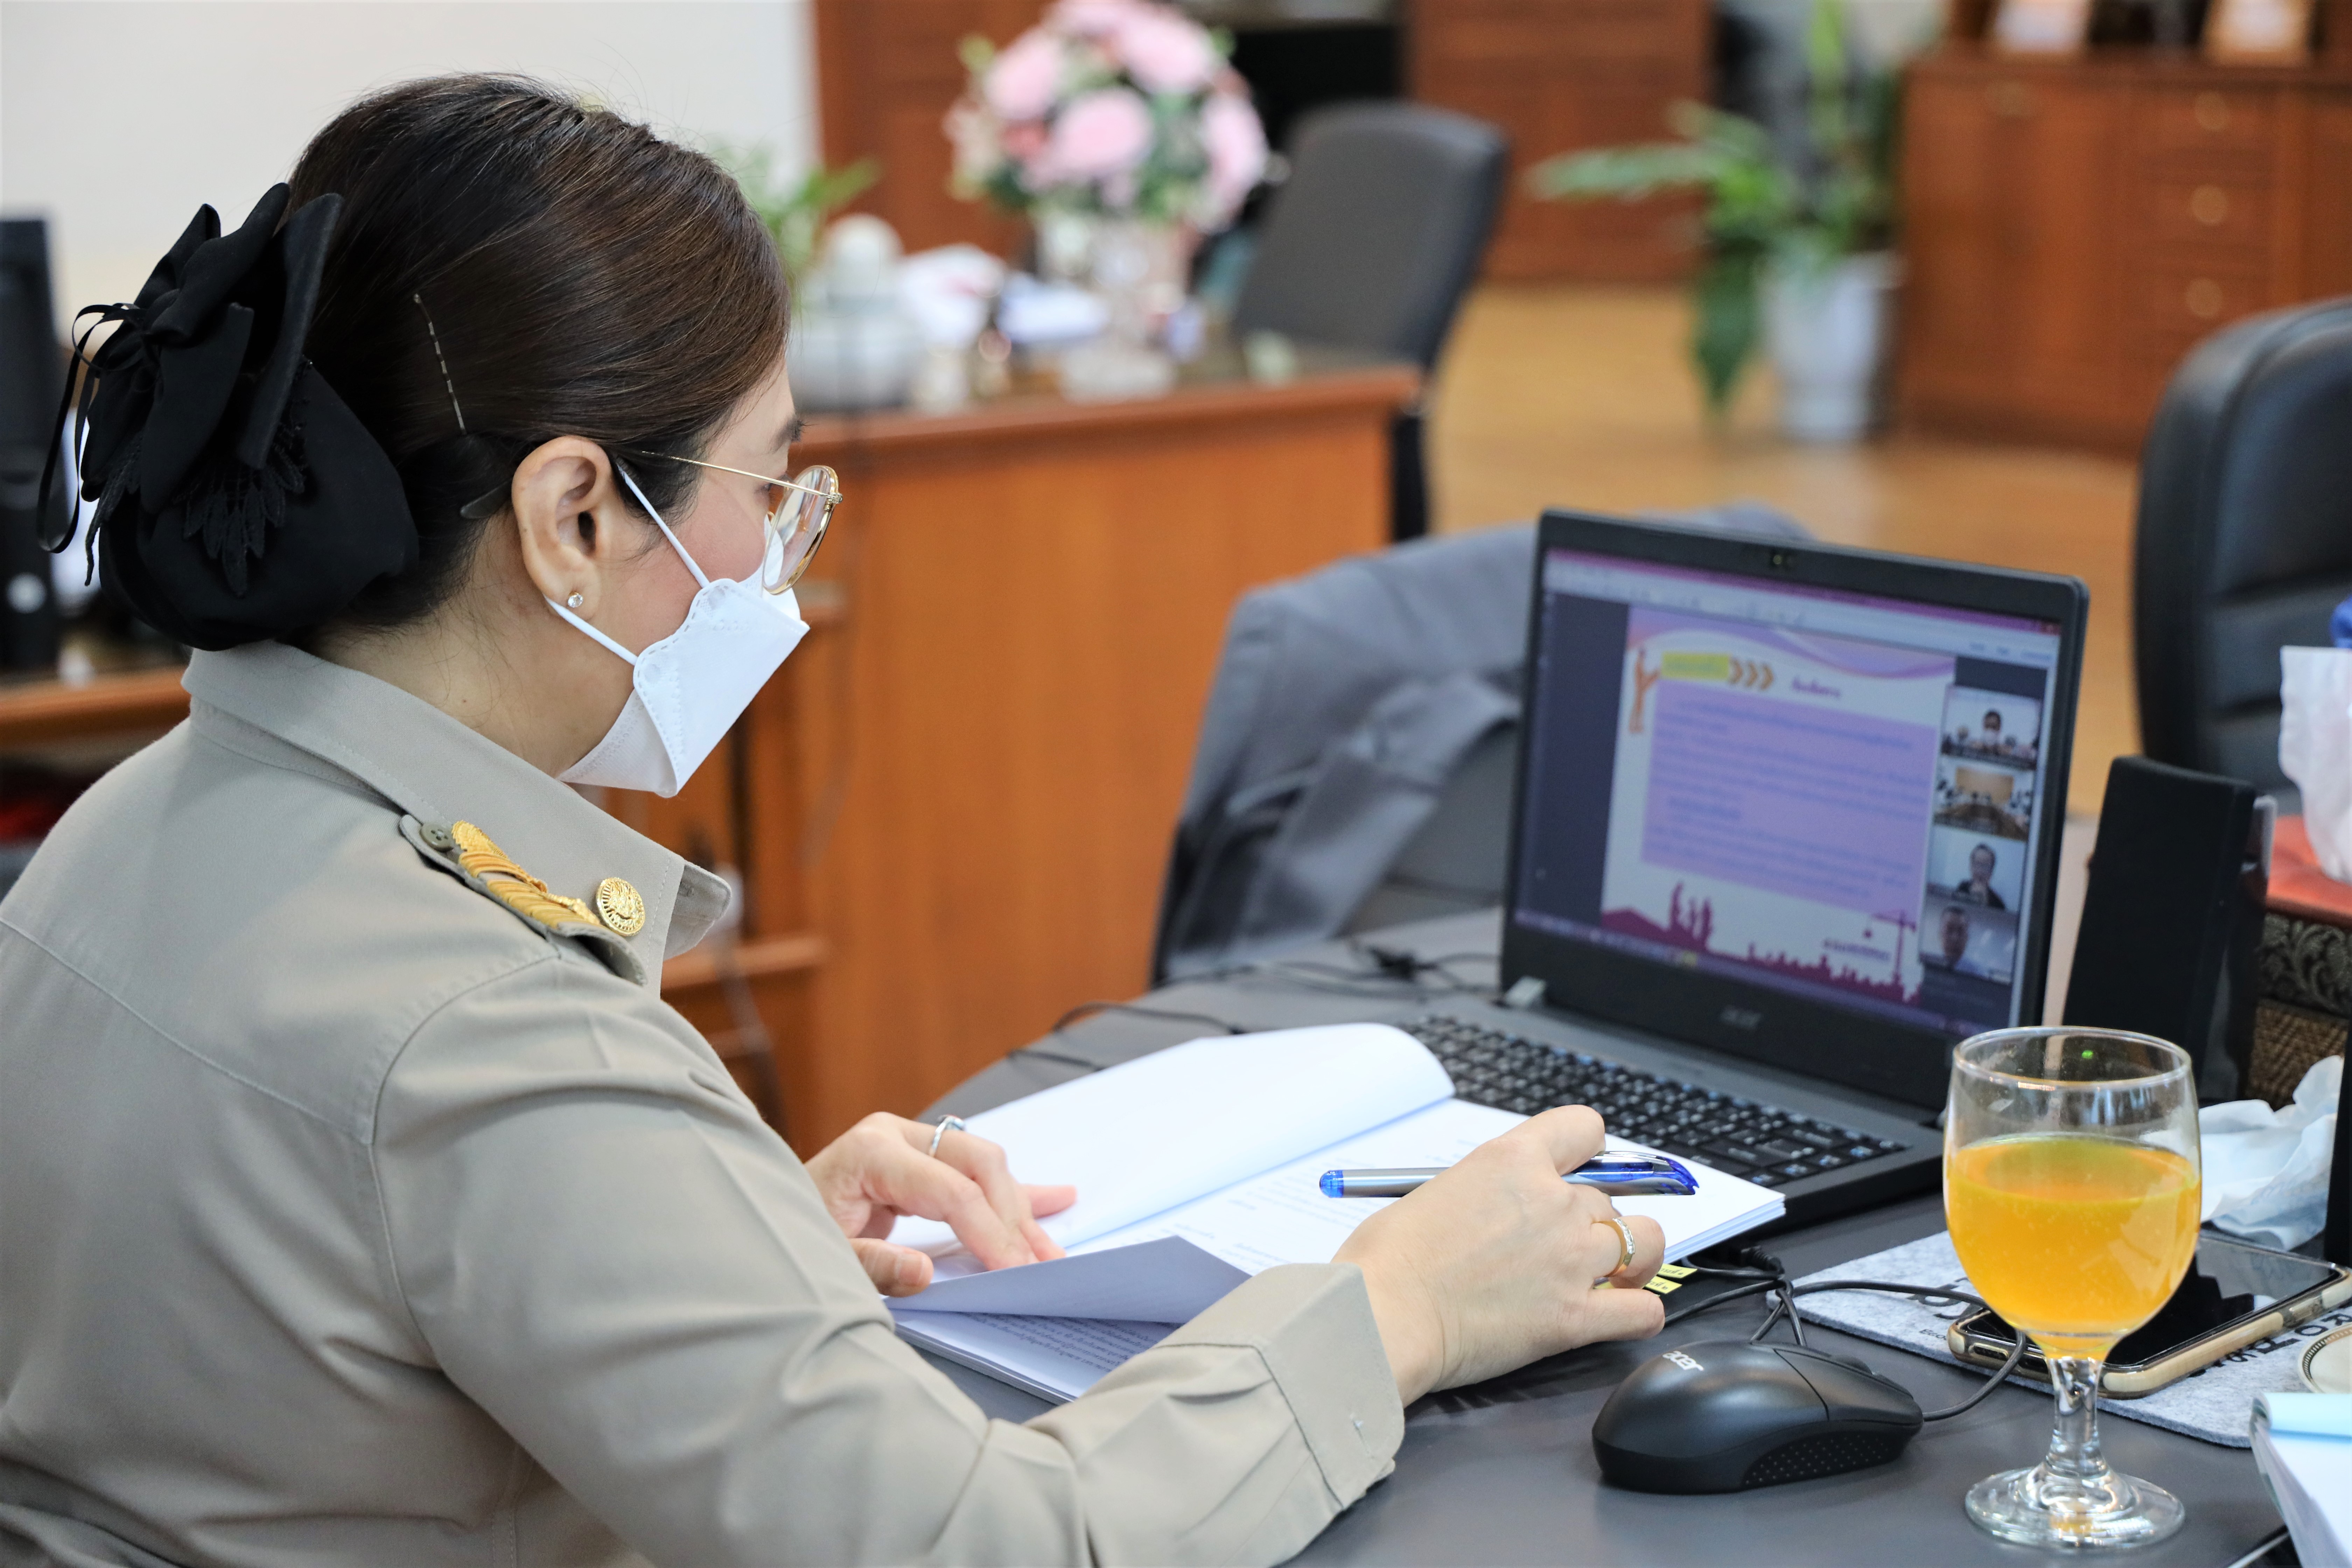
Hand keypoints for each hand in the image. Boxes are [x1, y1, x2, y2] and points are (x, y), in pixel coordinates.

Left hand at [805, 1113, 1076, 1296]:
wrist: (764, 1219)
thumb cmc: (792, 1238)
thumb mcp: (824, 1260)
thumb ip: (872, 1267)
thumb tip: (924, 1273)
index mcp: (871, 1151)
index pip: (950, 1190)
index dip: (987, 1232)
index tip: (1015, 1273)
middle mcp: (895, 1136)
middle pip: (979, 1164)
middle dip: (1013, 1218)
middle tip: (1036, 1267)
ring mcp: (912, 1144)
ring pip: (987, 1166)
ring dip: (1019, 1212)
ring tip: (1049, 1253)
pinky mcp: (922, 1161)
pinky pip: (977, 1174)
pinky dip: (1014, 1194)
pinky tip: (1058, 1198)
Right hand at [1333, 1106, 1665, 1402]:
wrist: (1383, 1317)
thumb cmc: (1389, 1261)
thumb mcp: (1435, 1194)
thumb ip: (1484, 1192)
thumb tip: (1498, 1210)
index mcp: (1512, 1160)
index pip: (1585, 1128)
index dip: (1587, 1151)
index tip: (1580, 1170)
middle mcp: (1552, 1203)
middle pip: (1607, 1200)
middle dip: (1588, 1223)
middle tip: (1558, 1249)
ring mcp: (1570, 1259)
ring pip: (1644, 1244)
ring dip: (1630, 1260)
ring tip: (1610, 1276)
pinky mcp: (1575, 1317)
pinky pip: (1644, 1310)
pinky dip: (1639, 1312)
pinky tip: (1619, 1313)